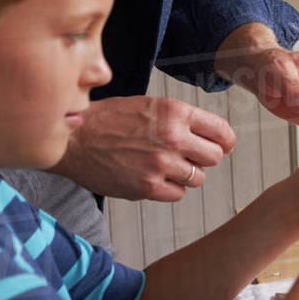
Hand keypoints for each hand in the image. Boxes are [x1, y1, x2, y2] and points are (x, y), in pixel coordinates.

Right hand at [57, 96, 234, 200]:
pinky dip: (170, 189)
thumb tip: (212, 136)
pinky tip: (153, 177)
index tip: (222, 146)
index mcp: (176, 113)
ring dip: (186, 175)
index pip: (222, 132)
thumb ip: (181, 119)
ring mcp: (160, 164)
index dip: (225, 141)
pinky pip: (178, 194)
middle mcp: (173, 138)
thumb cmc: (110, 119)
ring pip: (198, 178)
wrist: (73, 139)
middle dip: (204, 158)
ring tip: (164, 166)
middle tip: (187, 156)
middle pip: (215, 157)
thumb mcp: (151, 105)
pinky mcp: (147, 187)